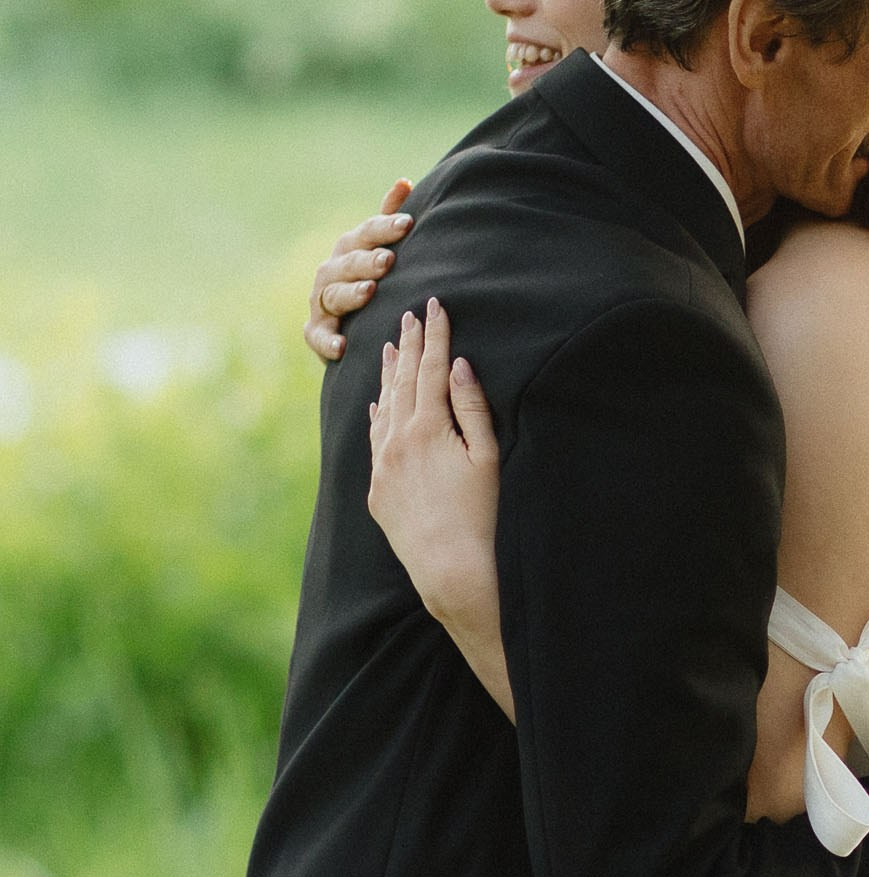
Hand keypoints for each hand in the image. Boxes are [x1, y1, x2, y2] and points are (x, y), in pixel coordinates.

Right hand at [306, 179, 413, 360]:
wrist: (350, 327)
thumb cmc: (371, 279)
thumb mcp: (380, 248)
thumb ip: (388, 218)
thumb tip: (403, 181)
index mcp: (350, 249)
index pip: (367, 234)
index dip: (385, 228)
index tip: (408, 223)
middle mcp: (332, 271)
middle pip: (348, 262)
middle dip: (367, 260)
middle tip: (389, 260)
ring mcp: (321, 301)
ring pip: (332, 294)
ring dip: (350, 293)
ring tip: (368, 292)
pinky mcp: (317, 332)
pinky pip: (318, 336)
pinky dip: (328, 342)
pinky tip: (342, 346)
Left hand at [368, 303, 512, 716]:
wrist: (450, 569)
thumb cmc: (482, 515)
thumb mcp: (487, 456)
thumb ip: (472, 407)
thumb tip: (459, 365)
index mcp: (428, 428)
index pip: (431, 369)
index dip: (435, 335)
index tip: (435, 306)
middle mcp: (397, 441)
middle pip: (403, 381)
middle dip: (409, 345)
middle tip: (409, 314)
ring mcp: (382, 466)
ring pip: (383, 407)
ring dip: (388, 374)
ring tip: (390, 346)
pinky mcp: (377, 491)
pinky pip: (373, 440)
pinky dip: (375, 414)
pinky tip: (377, 401)